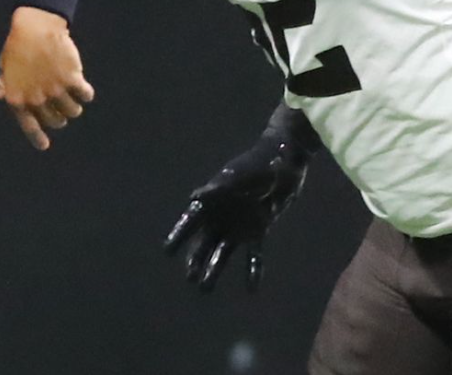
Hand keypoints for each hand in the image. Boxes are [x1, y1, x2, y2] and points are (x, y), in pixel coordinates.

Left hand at [0, 6, 93, 149]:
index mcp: (17, 99)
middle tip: (60, 104)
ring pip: (73, 111)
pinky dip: (86, 92)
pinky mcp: (71, 79)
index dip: (37, 138)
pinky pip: (85, 95)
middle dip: (60, 115)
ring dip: (73, 105)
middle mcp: (36, 99)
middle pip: (56, 121)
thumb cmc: (18, 46)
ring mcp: (54, 90)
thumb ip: (5, 84)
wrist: (35, 27)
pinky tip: (82, 85)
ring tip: (71, 93)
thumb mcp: (6, 67)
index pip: (29, 127)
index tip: (44, 145)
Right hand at [162, 133, 309, 291]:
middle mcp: (221, 215)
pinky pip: (253, 254)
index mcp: (212, 199)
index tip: (167, 250)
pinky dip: (252, 270)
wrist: (284, 162)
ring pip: (222, 251)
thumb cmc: (259, 165)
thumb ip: (220, 188)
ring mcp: (239, 224)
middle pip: (203, 241)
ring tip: (205, 287)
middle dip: (195, 260)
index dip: (179, 235)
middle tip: (190, 278)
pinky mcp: (258, 230)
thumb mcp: (240, 176)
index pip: (191, 220)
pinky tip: (251, 289)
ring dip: (214, 269)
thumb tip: (194, 197)